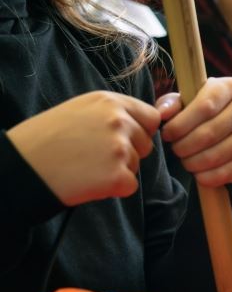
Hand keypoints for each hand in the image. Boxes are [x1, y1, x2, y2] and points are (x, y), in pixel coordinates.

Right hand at [8, 91, 159, 205]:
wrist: (21, 167)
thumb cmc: (45, 139)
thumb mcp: (79, 110)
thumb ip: (112, 113)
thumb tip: (142, 124)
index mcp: (109, 102)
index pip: (150, 117)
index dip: (139, 131)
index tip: (122, 139)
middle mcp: (119, 121)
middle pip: (146, 143)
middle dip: (128, 153)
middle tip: (94, 157)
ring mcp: (119, 148)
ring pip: (136, 165)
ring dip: (118, 170)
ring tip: (86, 167)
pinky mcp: (117, 175)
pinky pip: (130, 185)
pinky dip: (114, 189)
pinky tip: (88, 182)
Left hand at [158, 77, 231, 186]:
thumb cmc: (202, 114)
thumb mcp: (186, 102)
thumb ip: (171, 104)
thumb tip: (162, 114)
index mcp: (230, 87)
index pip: (205, 106)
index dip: (180, 124)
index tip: (167, 134)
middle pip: (209, 133)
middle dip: (184, 146)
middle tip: (175, 150)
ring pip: (216, 155)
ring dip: (193, 163)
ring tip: (186, 161)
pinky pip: (227, 173)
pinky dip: (207, 177)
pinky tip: (199, 173)